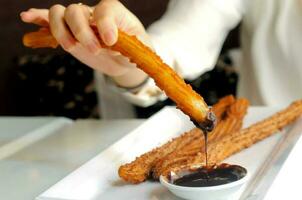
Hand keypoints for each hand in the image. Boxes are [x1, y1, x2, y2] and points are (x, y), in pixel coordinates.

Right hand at [20, 0, 149, 86]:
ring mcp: (78, 22)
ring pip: (59, 13)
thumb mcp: (141, 49)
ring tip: (71, 47)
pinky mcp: (68, 33)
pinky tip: (28, 18)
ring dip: (60, 30)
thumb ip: (132, 46)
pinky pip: (49, 20)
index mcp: (114, 12)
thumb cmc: (135, 50)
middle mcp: (93, 13)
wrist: (124, 58)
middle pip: (76, 11)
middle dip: (82, 32)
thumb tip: (113, 47)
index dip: (105, 24)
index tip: (111, 42)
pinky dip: (38, 17)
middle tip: (95, 50)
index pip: (105, 10)